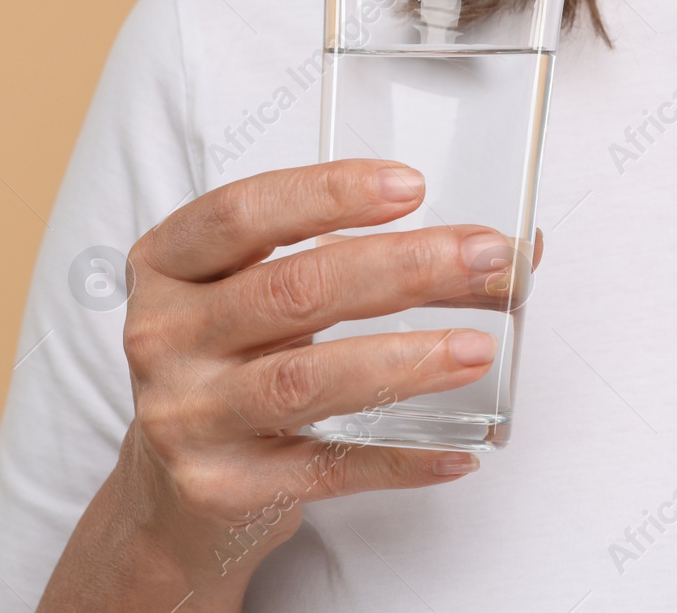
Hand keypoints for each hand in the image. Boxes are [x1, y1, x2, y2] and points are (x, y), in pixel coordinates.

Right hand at [39, 159, 541, 610]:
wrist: (170, 491)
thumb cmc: (237, 365)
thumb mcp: (263, 297)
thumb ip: (363, 258)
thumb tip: (512, 248)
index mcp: (170, 267)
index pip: (242, 213)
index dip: (327, 194)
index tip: (412, 185)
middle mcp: (164, 337)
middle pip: (294, 289)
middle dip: (404, 268)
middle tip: (485, 259)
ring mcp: (187, 416)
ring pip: (307, 380)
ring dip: (406, 361)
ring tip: (481, 349)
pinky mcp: (222, 489)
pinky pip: (326, 469)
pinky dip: (399, 460)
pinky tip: (457, 450)